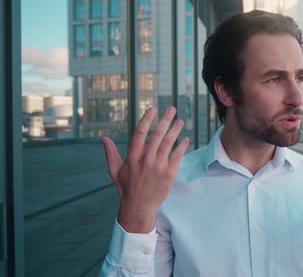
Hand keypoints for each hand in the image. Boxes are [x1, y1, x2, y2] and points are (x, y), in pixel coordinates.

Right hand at [101, 106, 188, 232]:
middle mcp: (146, 160)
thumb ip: (110, 153)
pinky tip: (185, 139)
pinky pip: (177, 156)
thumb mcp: (114, 171)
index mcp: (132, 157)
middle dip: (165, 120)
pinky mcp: (169, 174)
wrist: (138, 207)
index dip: (147, 119)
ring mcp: (158, 166)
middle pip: (158, 135)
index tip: (153, 109)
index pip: (140, 133)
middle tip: (172, 109)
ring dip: (175, 130)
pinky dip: (182, 146)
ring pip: (169, 143)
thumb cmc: (126, 188)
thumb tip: (103, 138)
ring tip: (181, 121)